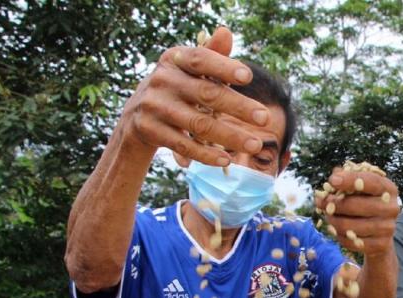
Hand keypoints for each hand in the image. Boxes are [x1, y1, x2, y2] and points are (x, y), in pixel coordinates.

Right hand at [121, 27, 268, 165]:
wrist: (138, 115)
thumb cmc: (177, 88)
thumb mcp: (190, 70)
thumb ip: (212, 54)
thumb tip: (226, 32)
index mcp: (174, 60)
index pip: (201, 60)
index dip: (224, 67)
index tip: (248, 77)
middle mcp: (162, 81)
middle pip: (206, 95)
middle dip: (239, 107)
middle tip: (265, 118)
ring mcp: (155, 107)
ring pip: (198, 124)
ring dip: (230, 136)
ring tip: (256, 144)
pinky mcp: (151, 131)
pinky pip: (184, 145)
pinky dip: (206, 154)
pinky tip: (226, 159)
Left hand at [315, 168, 399, 256]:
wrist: (380, 230)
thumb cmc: (366, 202)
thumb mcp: (360, 188)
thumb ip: (347, 179)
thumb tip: (335, 174)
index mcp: (388, 189)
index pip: (371, 182)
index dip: (350, 180)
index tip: (332, 180)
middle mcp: (392, 208)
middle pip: (357, 205)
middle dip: (334, 204)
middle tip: (321, 202)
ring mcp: (388, 228)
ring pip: (351, 226)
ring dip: (333, 221)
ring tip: (328, 216)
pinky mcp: (381, 245)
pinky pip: (352, 242)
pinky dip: (339, 236)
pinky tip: (337, 230)